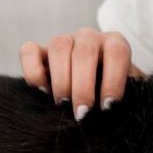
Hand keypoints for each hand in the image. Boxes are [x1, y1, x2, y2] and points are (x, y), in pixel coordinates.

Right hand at [19, 28, 141, 120]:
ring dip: (60, 80)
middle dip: (83, 87)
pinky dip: (32, 71)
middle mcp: (89, 38)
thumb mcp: (124, 96)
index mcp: (115, 44)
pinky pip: (29, 51)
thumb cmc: (111, 96)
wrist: (93, 92)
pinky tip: (42, 92)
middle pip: (85, 52)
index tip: (107, 107)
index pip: (116, 53)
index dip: (113, 80)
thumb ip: (120, 100)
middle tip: (81, 113)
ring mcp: (63, 41)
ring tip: (62, 105)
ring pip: (59, 47)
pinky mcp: (39, 51)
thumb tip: (112, 115)